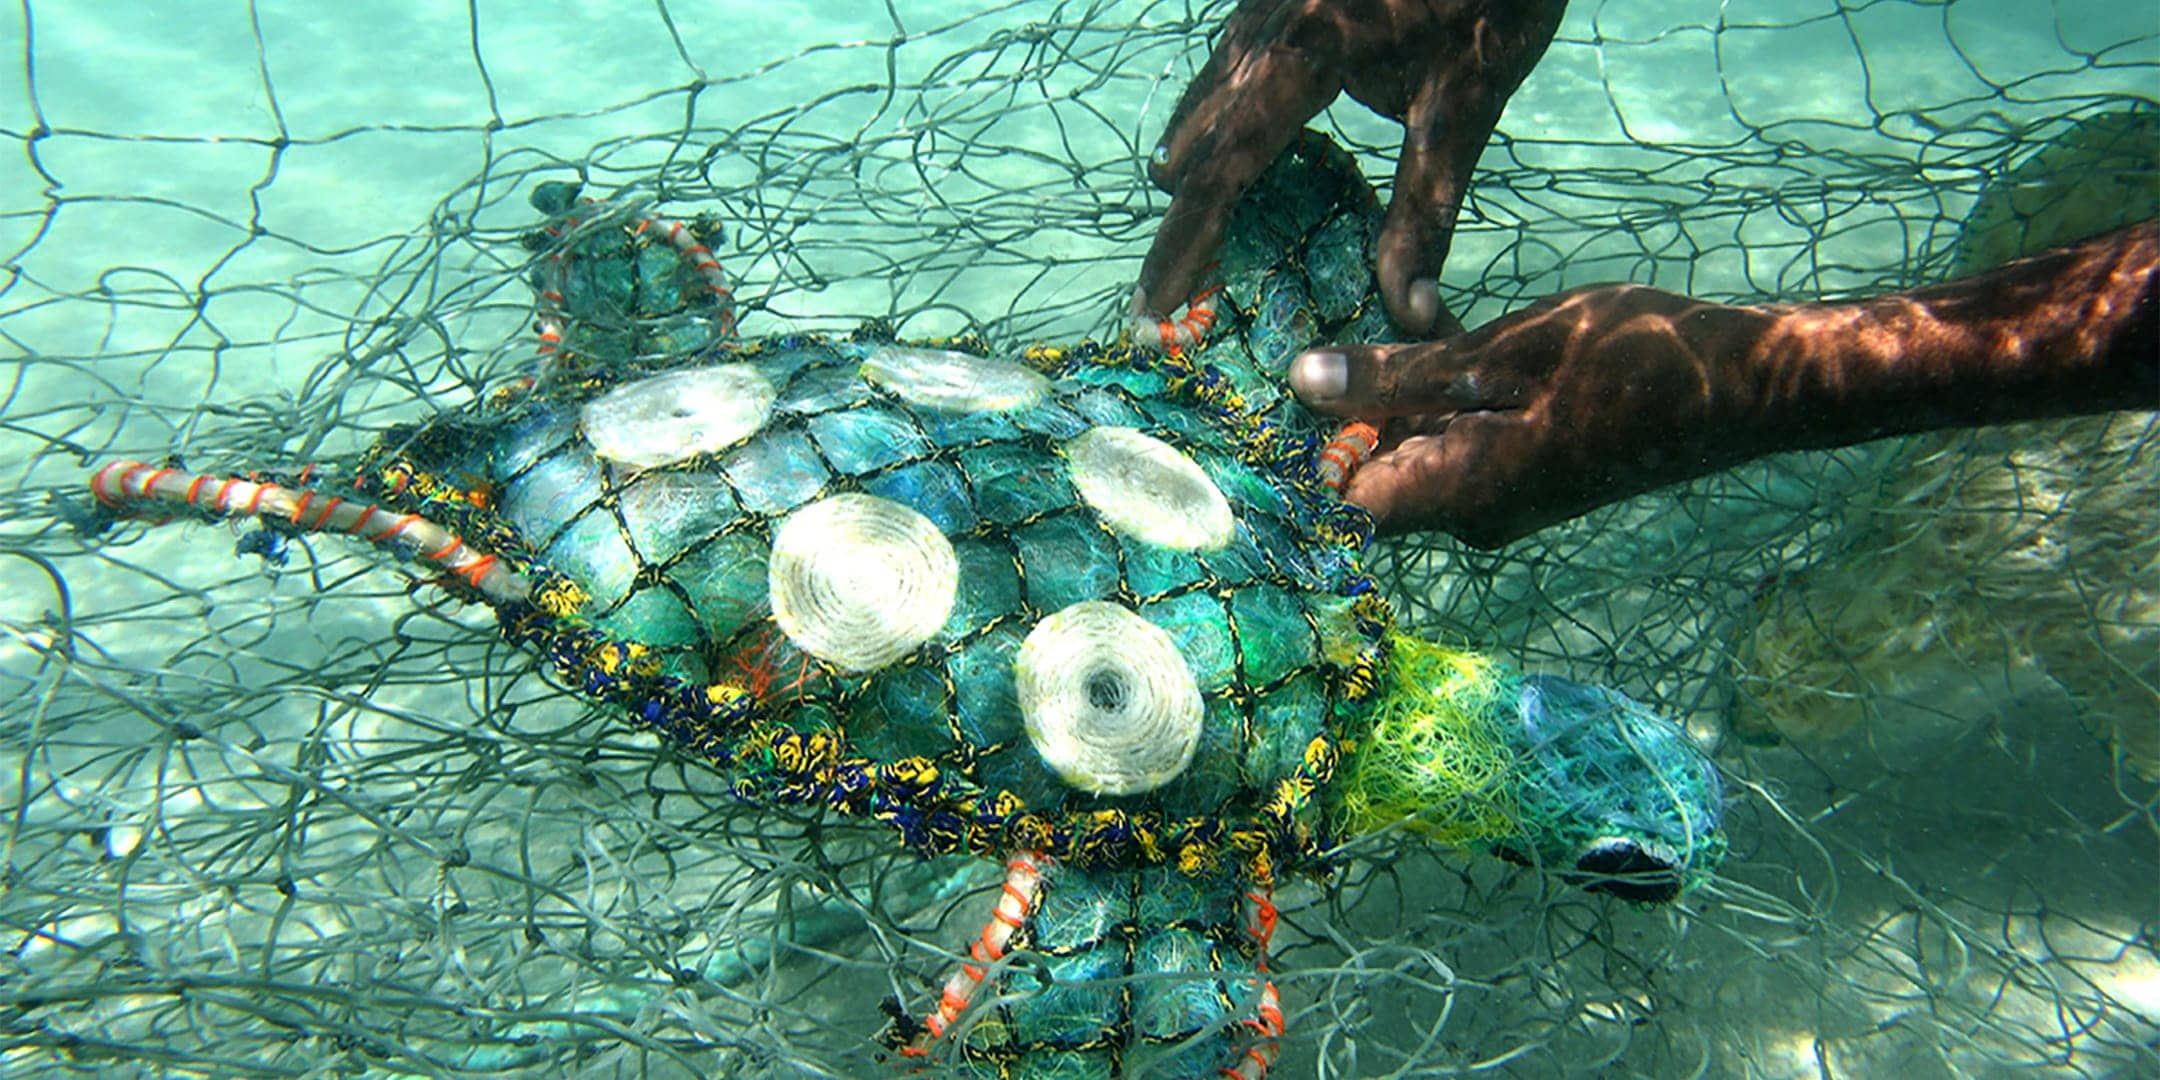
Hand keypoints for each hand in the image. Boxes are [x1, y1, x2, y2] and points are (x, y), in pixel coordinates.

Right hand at [1140, 0, 1566, 336]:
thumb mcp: (1465, 104)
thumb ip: (1426, 210)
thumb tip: (1408, 312)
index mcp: (1301, 57)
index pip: (1220, 169)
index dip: (1184, 244)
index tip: (1154, 306)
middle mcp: (1262, 28)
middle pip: (1193, 141)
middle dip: (1182, 219)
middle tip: (1171, 291)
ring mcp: (1261, 7)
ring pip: (1202, 103)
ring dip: (1198, 171)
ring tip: (1199, 237)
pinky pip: (1226, 72)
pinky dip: (1222, 127)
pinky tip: (1243, 156)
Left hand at [1290, 223, 2159, 545]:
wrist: (1752, 386)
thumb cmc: (1639, 359)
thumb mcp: (1507, 350)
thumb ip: (1400, 375)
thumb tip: (1298, 381)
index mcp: (1459, 495)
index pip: (1337, 497)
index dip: (1301, 442)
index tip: (1282, 380)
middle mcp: (1473, 518)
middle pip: (1369, 479)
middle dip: (1342, 415)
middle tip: (1329, 335)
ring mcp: (1502, 504)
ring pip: (1411, 457)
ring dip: (1392, 402)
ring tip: (1383, 333)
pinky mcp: (1527, 479)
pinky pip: (1451, 448)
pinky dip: (1435, 404)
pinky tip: (1439, 346)